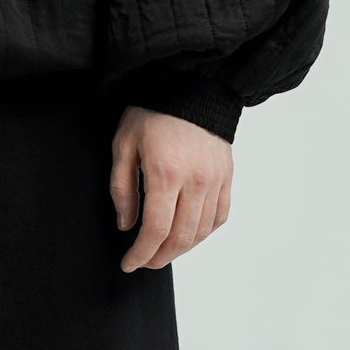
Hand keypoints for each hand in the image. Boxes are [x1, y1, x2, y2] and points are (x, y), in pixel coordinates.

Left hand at [109, 107, 232, 272]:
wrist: (191, 85)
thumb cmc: (152, 112)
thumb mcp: (123, 144)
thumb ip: (122, 188)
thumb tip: (126, 225)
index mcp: (165, 173)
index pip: (155, 230)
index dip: (141, 254)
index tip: (129, 264)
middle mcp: (195, 181)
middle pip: (181, 238)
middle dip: (159, 257)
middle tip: (144, 261)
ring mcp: (215, 179)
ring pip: (201, 231)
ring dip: (181, 249)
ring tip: (163, 252)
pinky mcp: (227, 176)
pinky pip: (220, 215)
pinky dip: (204, 232)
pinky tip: (189, 234)